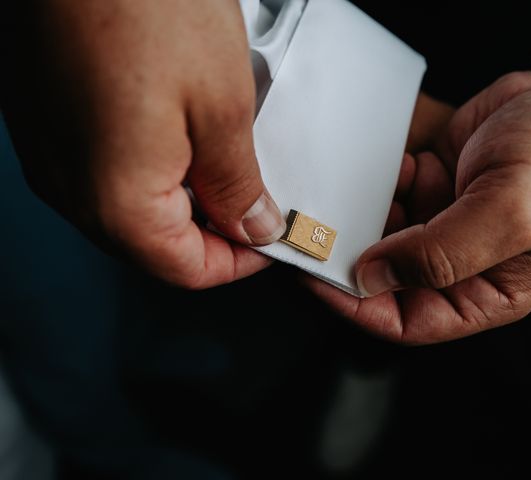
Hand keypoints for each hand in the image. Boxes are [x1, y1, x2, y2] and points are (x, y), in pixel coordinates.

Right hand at [1, 0, 284, 287]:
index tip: (271, 238)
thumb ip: (237, 184)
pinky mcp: (45, 121)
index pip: (186, 270)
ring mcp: (51, 154)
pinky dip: (150, 171)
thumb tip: (250, 225)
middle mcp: (70, 187)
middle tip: (255, 200)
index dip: (239, 262)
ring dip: (184, 201)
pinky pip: (105, 172)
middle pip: (156, 246)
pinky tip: (177, 134)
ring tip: (222, 162)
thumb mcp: (222, 106)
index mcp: (116, 200)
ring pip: (132, 212)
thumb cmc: (142, 2)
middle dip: (212, 233)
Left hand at [307, 55, 530, 343]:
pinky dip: (388, 183)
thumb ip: (441, 254)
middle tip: (324, 228)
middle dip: (355, 255)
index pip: (409, 321)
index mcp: (487, 292)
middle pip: (388, 280)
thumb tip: (374, 278)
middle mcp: (461, 264)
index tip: (321, 278)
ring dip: (370, 214)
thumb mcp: (511, 213)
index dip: (360, 307)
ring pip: (384, 237)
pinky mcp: (435, 190)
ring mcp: (445, 225)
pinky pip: (394, 197)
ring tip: (367, 190)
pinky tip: (408, 163)